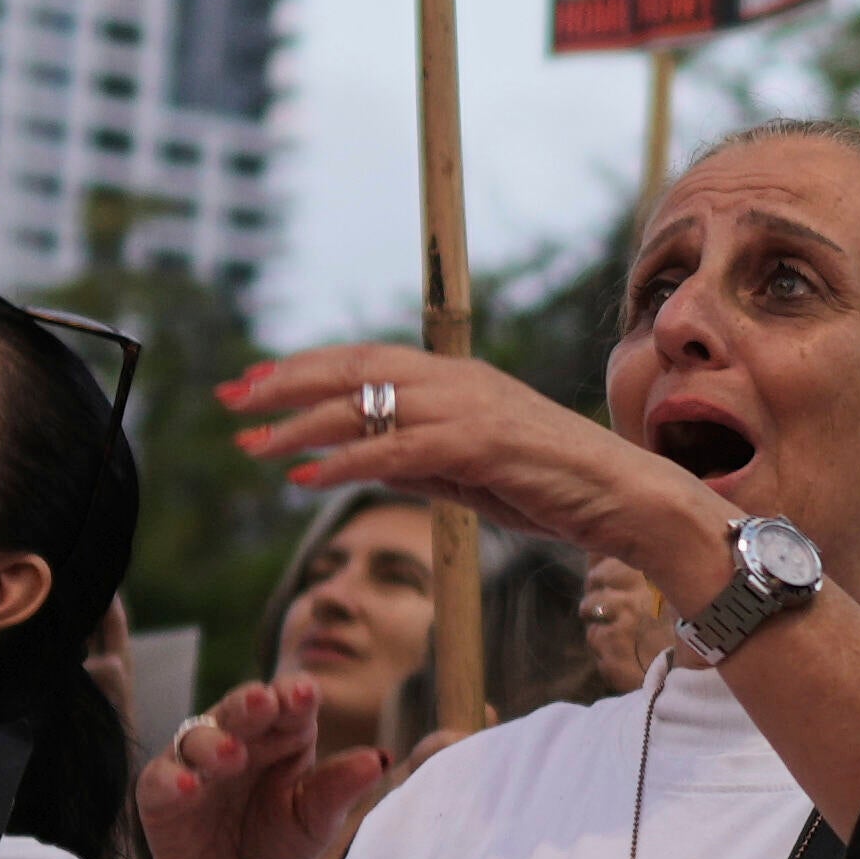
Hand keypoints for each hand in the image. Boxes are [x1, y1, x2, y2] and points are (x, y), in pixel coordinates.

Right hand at [135, 674, 394, 858]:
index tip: (306, 694)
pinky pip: (161, 778)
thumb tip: (381, 759)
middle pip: (240, 707)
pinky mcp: (161, 791)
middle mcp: (237, 736)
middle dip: (251, 703)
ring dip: (214, 743)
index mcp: (281, 733)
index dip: (295, 695)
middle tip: (266, 703)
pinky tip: (187, 786)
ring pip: (198, 736)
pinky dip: (172, 779)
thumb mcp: (316, 818)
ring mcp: (195, 761)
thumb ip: (341, 787)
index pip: (288, 701)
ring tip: (233, 755)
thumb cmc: (279, 840)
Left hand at [220, 343, 708, 589]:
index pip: (367, 359)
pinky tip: (304, 477)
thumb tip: (360, 458)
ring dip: (300, 424)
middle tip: (230, 399)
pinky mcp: (482, 444)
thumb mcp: (473, 473)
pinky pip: (397, 449)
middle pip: (354, 368)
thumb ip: (419, 460)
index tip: (254, 382)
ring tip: (251, 446)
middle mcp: (460, 381)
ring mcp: (471, 408)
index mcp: (459, 379)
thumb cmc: (557, 489)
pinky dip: (344, 461)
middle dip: (285, 382)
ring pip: (367, 404)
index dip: (306, 366)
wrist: (628, 499)